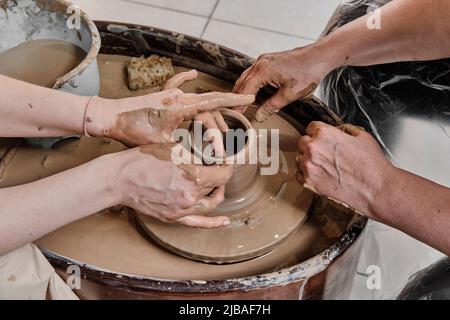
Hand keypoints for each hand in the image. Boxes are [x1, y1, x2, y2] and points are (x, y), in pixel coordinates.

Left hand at [87, 70, 253, 145]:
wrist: (109, 117)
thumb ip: (184, 145)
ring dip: (210, 109)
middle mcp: (178, 97)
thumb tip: (201, 155)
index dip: (234, 100)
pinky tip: (193, 75)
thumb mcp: (162, 143)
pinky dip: (185, 80)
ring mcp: (169, 94)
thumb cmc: (132, 131)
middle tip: (233, 130)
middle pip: (209, 102)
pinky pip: (177, 85)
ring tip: (221, 120)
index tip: (250, 99)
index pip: (214, 102)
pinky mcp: (160, 96)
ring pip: (197, 98)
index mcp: (181, 107)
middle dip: (225, 113)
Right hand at [114, 144, 232, 227]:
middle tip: (217, 167)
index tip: (226, 161)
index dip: (228, 166)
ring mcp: (182, 210)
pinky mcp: (172, 217)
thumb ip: (196, 155)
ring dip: (217, 193)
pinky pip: (197, 222)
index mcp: (194, 178)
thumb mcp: (174, 148)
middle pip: (217, 187)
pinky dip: (213, 223)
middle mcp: (191, 197)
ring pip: (210, 204)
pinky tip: (225, 222)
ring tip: (216, 184)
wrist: (119, 178)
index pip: (224, 174)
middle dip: (220, 176)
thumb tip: (211, 155)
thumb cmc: (143, 160)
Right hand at [233, 45, 332, 121]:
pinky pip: (253, 73)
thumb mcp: (290, 94)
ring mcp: (263, 60)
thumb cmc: (308, 72)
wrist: (320, 56)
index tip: (234, 114)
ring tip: (240, 105)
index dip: (239, 104)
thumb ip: (272, 106)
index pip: (244, 90)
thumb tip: (259, 116)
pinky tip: (252, 93)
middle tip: (233, 112)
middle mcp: (260, 63)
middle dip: (237, 98)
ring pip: (246, 77)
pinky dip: (249, 84)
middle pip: (241, 83)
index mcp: (263, 71)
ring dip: (242, 91)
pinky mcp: (269, 60)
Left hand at [296, 122, 394, 215]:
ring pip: (300, 158)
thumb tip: (337, 130)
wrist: (375, 188)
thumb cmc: (371, 163)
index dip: (318, 132)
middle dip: (312, 144)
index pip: (311, 127)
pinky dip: (306, 174)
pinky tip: (319, 174)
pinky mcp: (309, 182)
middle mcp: (313, 148)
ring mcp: (309, 166)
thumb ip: (344, 129)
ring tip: (324, 165)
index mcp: (324, 134)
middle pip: (303, 142)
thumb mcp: (362, 136)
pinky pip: (299, 175)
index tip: (322, 137)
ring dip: (308, 159)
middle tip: (324, 152)